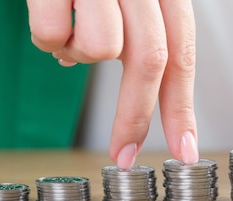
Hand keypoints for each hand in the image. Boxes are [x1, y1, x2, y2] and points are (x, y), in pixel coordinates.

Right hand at [26, 0, 198, 168]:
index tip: (184, 148)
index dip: (181, 107)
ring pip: (100, 47)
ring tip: (71, 30)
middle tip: (124, 152)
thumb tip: (136, 95)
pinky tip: (51, 15)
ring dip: (79, 52)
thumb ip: (136, 36)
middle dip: (136, 116)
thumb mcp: (128, 1)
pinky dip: (48, 38)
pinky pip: (53, 35)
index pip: (181, 55)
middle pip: (150, 60)